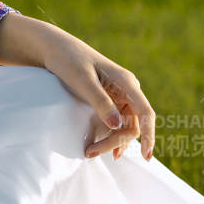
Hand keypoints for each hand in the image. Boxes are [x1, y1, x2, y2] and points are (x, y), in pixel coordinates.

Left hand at [0, 12, 154, 160]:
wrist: (54, 48)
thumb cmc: (68, 60)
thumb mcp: (82, 80)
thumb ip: (100, 101)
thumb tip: (117, 125)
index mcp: (126, 82)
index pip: (145, 112)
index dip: (149, 135)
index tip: (146, 155)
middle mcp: (127, 90)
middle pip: (132, 124)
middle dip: (116, 141)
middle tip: (90, 153)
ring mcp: (119, 96)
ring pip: (124, 126)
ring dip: (111, 141)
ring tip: (90, 152)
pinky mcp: (108, 100)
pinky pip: (116, 123)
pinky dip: (109, 136)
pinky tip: (103, 148)